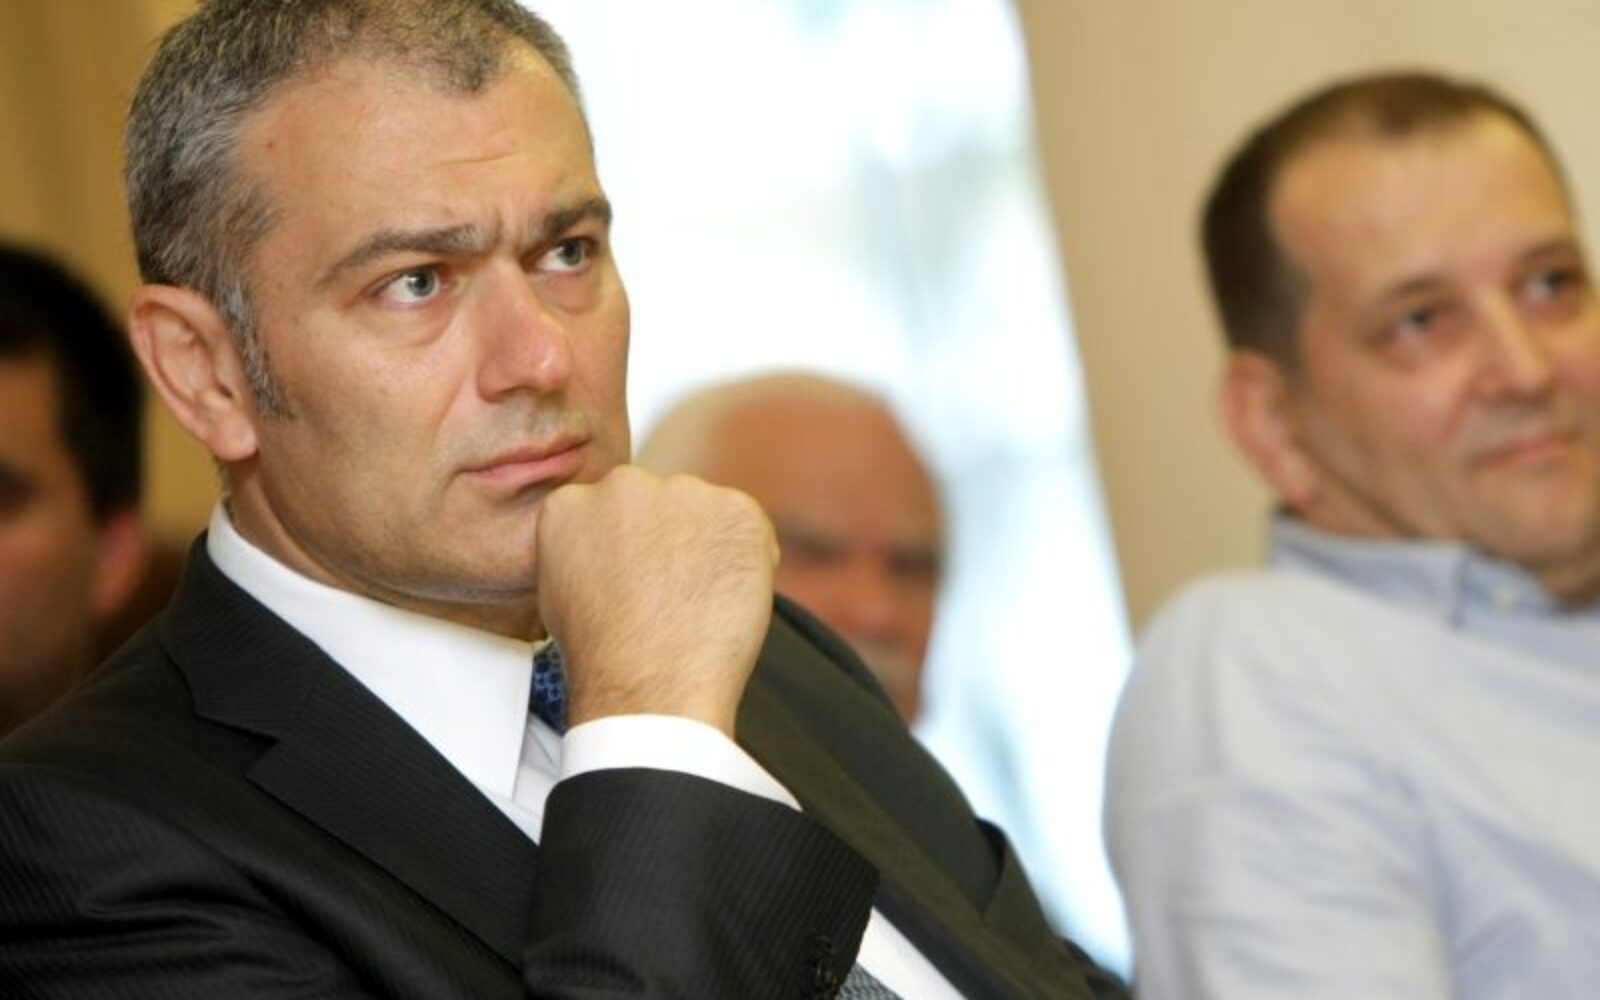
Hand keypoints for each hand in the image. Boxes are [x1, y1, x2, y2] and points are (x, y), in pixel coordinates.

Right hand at [534, 465, 778, 736]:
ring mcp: (683, 492)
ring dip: (708, 546)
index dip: (632, 547)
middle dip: (670, 538)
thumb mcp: (559, 592)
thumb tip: (609, 545)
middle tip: (672, 592)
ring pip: (704, 513)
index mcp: (573, 503)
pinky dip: (747, 558)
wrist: (652, 685)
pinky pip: (746, 528)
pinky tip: (725, 598)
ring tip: (697, 603)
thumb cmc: (605, 655)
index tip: (638, 577)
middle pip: (659, 503)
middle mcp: (625, 485)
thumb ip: (582, 549)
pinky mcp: (737, 509)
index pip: (611, 509)